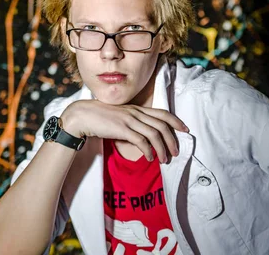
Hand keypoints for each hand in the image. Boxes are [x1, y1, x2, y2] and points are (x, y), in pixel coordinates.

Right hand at [60, 100, 188, 162]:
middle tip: (176, 151)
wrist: (83, 115)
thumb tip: (144, 137)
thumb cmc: (101, 118)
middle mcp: (136, 112)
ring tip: (165, 160)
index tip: (185, 129)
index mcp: (138, 109)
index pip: (162, 113)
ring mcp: (130, 120)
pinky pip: (141, 141)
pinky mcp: (122, 129)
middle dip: (172, 139)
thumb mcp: (121, 117)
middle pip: (162, 124)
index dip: (176, 120)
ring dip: (162, 148)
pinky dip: (148, 151)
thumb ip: (133, 123)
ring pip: (154, 134)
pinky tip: (150, 158)